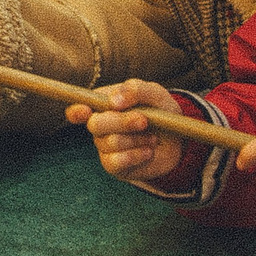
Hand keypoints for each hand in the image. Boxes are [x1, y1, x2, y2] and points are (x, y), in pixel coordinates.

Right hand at [68, 80, 184, 185]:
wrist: (178, 140)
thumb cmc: (161, 111)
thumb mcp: (155, 94)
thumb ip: (135, 90)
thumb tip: (113, 101)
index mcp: (103, 104)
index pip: (78, 108)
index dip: (77, 111)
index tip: (86, 111)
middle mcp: (100, 125)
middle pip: (95, 124)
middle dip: (122, 122)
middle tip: (144, 121)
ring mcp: (105, 146)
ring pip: (111, 142)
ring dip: (137, 139)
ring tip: (153, 137)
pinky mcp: (114, 165)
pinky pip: (117, 161)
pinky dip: (136, 155)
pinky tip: (149, 151)